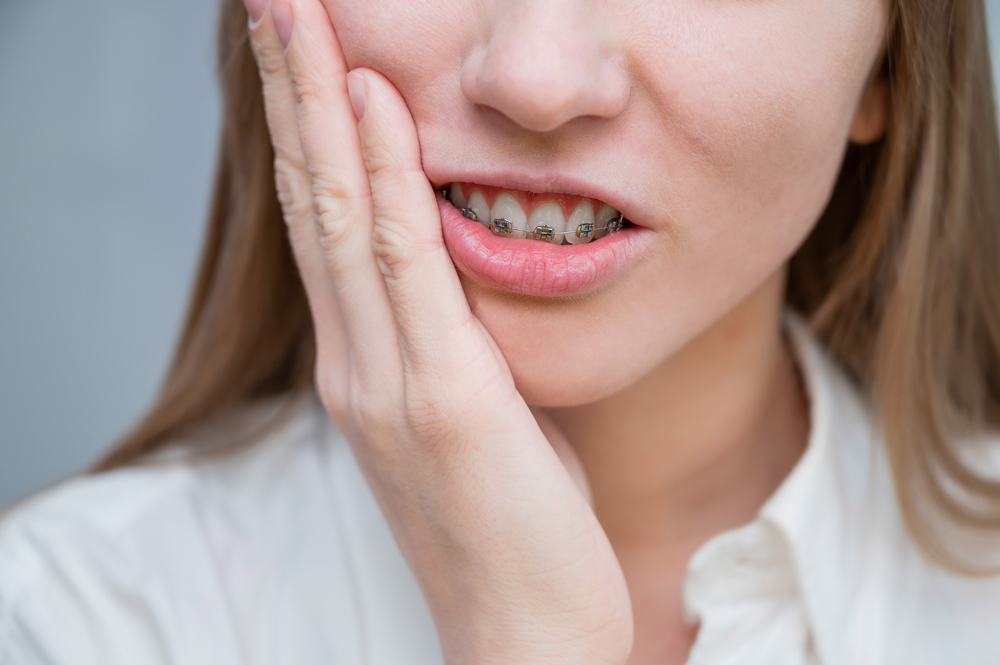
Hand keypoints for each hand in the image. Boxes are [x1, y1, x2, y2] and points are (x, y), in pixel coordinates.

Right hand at [244, 0, 631, 660]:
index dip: (306, 134)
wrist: (525, 629)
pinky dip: (383, 179)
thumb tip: (464, 288)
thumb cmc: (509, 523)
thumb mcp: (476, 417)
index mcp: (363, 366)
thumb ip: (451, 347)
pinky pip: (406, 267)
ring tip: (297, 17)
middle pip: (311, 203)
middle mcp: (355, 364)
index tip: (301, 52)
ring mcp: (387, 379)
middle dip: (292, 93)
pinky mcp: (440, 398)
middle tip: (272, 1)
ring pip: (339, 217)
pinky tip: (374, 104)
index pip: (323, 227)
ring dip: (319, 107)